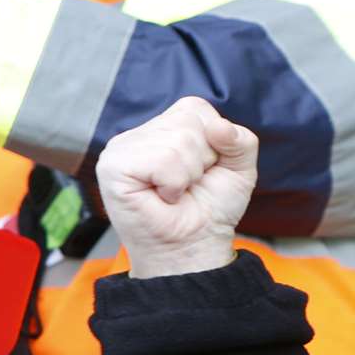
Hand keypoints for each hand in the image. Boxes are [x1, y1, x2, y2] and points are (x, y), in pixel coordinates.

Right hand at [94, 97, 257, 278]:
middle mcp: (140, 133)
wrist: (195, 245)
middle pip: (188, 123)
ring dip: (189, 175)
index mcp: (165, 126)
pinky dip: (174, 183)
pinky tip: (164, 196)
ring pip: (178, 141)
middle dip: (203, 160)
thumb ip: (242, 140)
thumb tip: (218, 126)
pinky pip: (163, 160)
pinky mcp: (113, 166)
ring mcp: (122, 148)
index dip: (215, 142)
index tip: (204, 170)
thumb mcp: (240, 169)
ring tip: (175, 192)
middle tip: (188, 185)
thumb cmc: (211, 208)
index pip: (196, 108)